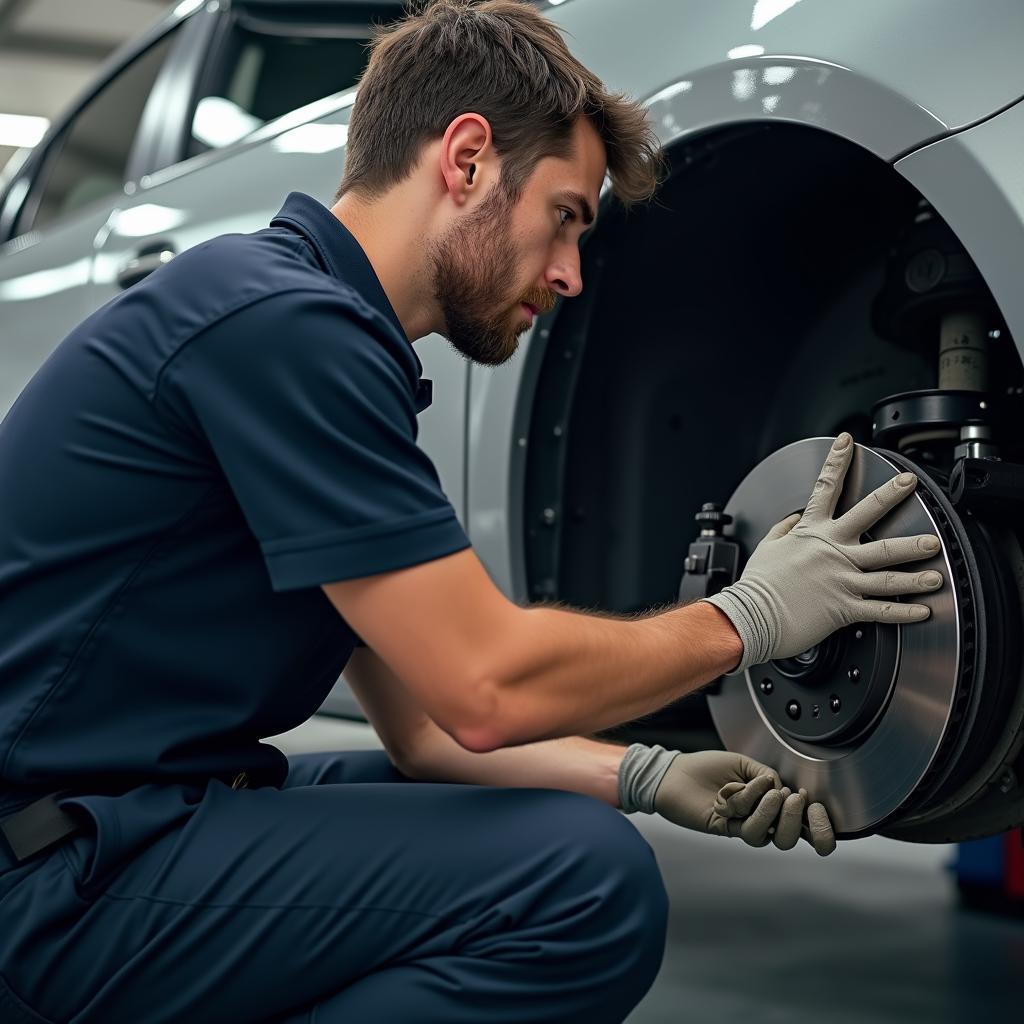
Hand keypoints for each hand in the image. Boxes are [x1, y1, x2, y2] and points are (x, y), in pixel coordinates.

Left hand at [651, 750, 835, 854]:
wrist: (676, 772)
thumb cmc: (707, 768)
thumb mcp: (745, 765)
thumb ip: (768, 777)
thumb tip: (782, 790)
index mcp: (769, 803)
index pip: (802, 824)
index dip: (819, 827)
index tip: (819, 812)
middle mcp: (759, 818)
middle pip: (791, 838)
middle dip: (798, 819)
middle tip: (794, 798)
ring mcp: (743, 826)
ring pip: (770, 836)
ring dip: (773, 812)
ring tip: (770, 792)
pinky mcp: (727, 829)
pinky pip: (747, 827)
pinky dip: (749, 805)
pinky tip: (739, 791)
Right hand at [704, 432, 943, 672]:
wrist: (751, 617)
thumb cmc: (757, 586)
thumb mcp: (767, 547)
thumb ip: (785, 529)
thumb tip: (794, 517)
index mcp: (810, 533)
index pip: (824, 488)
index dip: (836, 462)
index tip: (847, 442)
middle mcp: (830, 550)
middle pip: (866, 516)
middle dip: (891, 497)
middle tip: (911, 483)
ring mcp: (840, 577)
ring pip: (886, 569)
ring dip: (914, 568)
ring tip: (937, 565)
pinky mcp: (844, 606)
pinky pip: (880, 609)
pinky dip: (903, 611)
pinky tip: (922, 609)